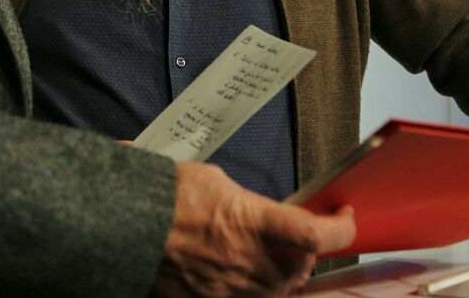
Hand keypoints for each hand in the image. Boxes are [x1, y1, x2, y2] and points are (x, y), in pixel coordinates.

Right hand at [153, 161, 355, 296]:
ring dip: (279, 276)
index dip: (341, 230)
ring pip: (274, 292)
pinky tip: (233, 271)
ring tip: (263, 257)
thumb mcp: (217, 181)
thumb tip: (263, 215)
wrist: (124, 221)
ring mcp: (227, 288)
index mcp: (252, 221)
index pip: (315, 234)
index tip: (344, 219)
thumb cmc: (166, 194)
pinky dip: (246, 290)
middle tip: (297, 240)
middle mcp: (245, 260)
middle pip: (300, 271)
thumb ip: (250, 204)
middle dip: (304, 257)